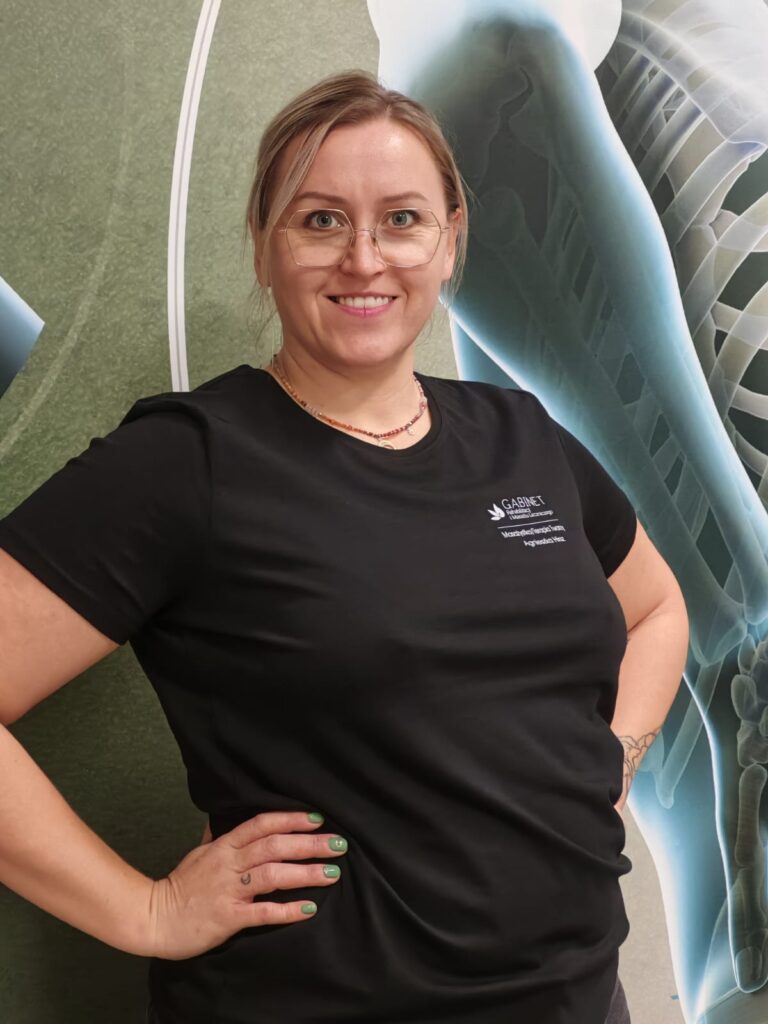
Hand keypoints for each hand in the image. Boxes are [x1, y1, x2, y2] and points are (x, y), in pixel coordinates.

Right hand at [146, 810, 345, 959]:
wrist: (154, 918)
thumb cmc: (179, 886)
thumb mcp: (197, 853)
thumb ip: (214, 836)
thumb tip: (220, 818)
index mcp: (223, 846)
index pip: (261, 824)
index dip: (291, 819)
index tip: (318, 819)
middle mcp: (228, 863)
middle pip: (274, 845)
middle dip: (309, 843)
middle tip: (338, 844)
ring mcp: (229, 890)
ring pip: (272, 874)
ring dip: (305, 872)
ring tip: (331, 873)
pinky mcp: (228, 918)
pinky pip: (262, 912)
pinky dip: (286, 910)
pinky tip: (308, 907)